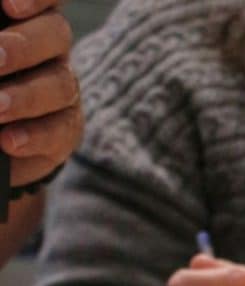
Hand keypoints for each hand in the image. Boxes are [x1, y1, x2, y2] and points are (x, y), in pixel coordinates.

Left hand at [0, 0, 81, 186]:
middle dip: (24, 45)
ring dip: (26, 97)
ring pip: (60, 85)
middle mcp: (50, 47)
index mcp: (26, 16)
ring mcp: (62, 89)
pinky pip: (59, 131)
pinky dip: (33, 136)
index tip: (9, 5)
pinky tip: (8, 141)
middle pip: (56, 34)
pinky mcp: (65, 130)